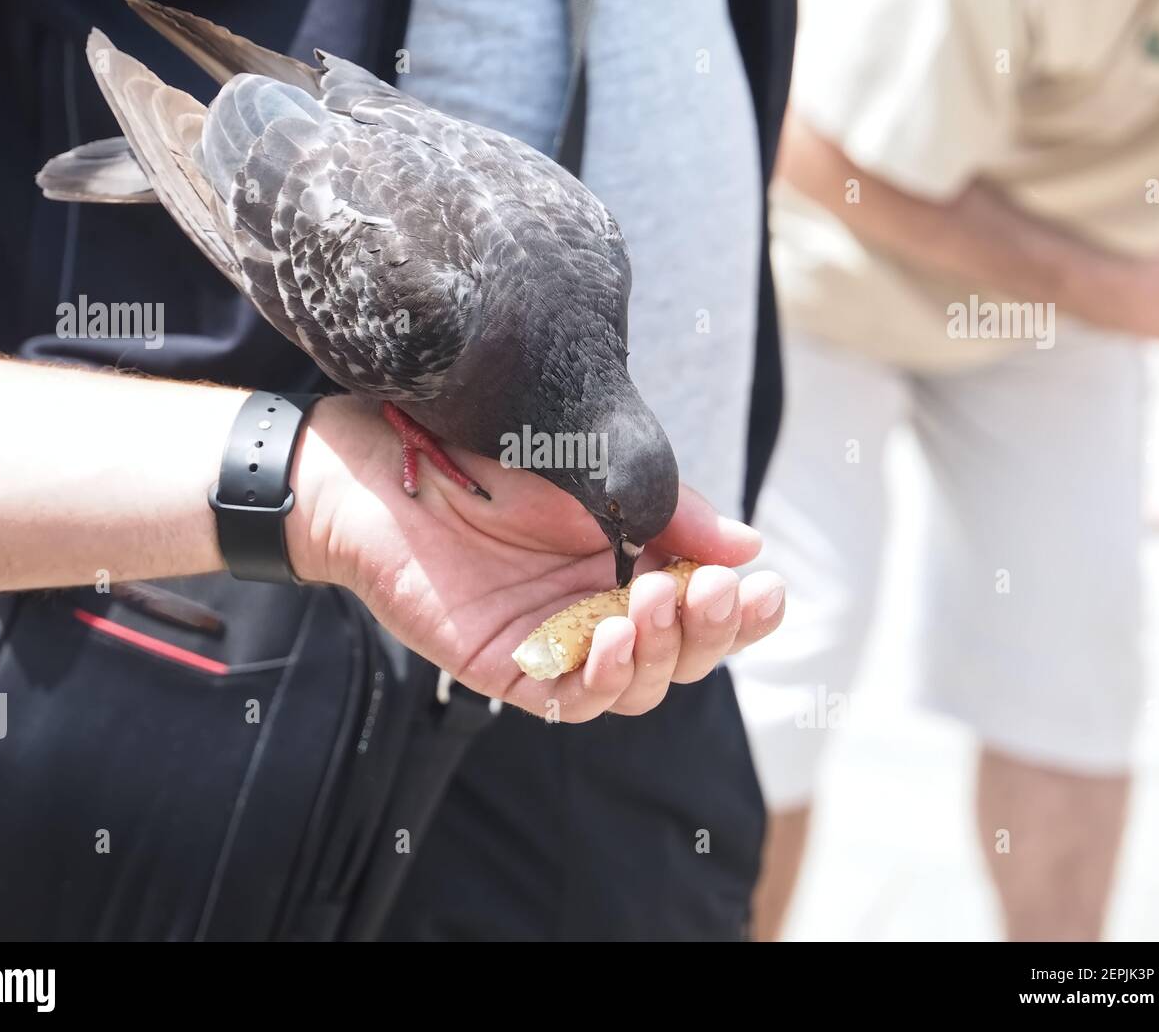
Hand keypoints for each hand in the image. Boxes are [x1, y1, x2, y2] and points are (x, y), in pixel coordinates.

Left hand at [287, 397, 786, 720]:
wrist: (391, 471)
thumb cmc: (489, 459)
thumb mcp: (598, 469)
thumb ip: (669, 510)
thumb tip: (748, 547)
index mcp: (629, 564)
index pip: (702, 608)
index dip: (743, 610)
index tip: (766, 586)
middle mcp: (600, 609)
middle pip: (681, 655)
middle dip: (708, 630)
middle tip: (707, 589)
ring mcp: (556, 643)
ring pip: (637, 685)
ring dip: (660, 651)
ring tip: (653, 599)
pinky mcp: (509, 669)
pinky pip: (572, 700)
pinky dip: (603, 677)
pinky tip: (613, 636)